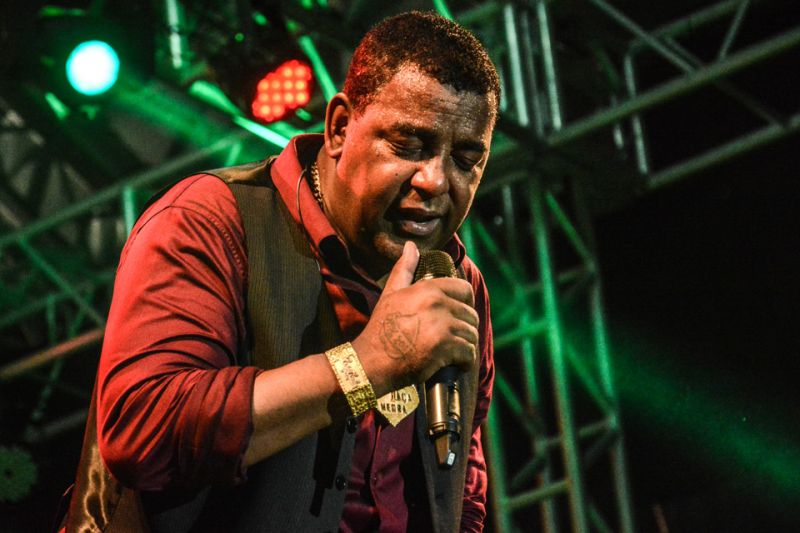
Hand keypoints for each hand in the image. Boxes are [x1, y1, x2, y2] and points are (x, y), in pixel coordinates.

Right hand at [351, 241, 478, 394]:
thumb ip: (403, 268)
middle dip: (465, 328)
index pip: (465, 289)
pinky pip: (469, 353)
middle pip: (471, 314)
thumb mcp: (391, 293)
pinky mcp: (445, 349)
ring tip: (454, 353)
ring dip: (466, 346)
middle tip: (454, 338)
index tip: (458, 315)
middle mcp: (438, 304)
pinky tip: (456, 364)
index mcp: (429, 289)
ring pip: (471, 335)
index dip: (465, 303)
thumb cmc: (381, 328)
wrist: (372, 361)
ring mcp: (443, 327)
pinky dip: (465, 362)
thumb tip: (411, 246)